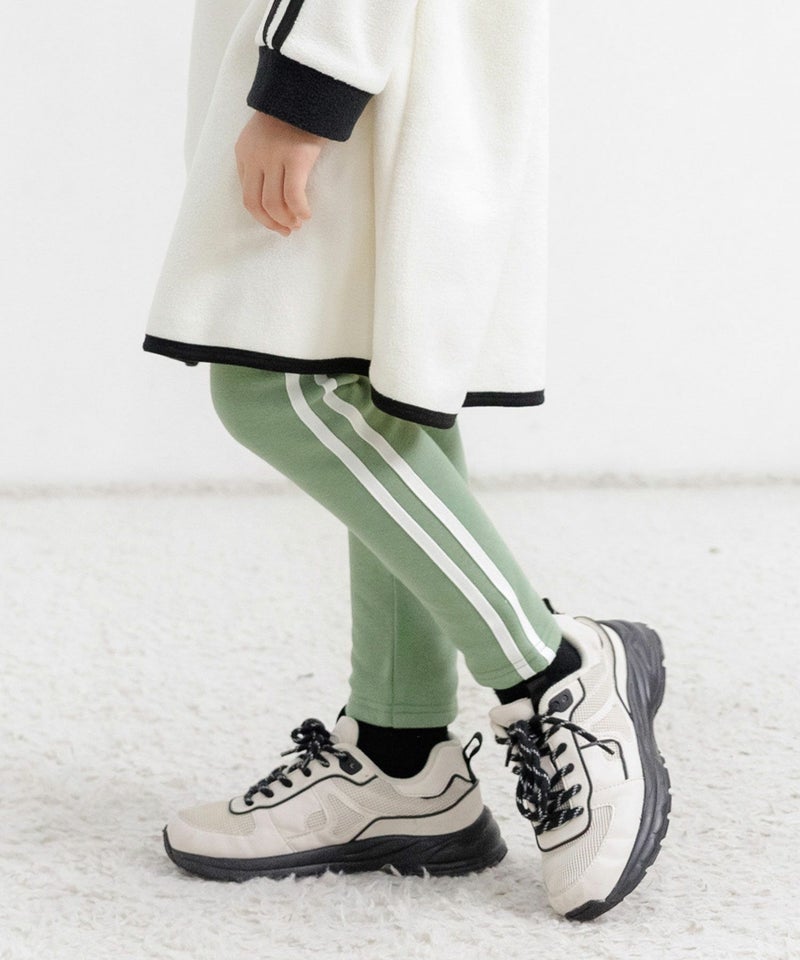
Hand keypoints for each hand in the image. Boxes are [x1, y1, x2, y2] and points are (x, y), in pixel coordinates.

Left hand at [234, 112, 326, 235]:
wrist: (307, 88)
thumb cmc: (292, 114)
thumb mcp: (265, 134)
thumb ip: (263, 158)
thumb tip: (277, 192)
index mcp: (244, 151)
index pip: (246, 192)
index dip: (261, 214)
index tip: (275, 221)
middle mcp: (254, 156)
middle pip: (254, 203)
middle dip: (270, 222)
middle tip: (286, 230)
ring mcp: (273, 158)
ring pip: (272, 204)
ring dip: (286, 220)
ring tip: (298, 224)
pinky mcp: (295, 159)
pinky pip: (293, 197)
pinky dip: (300, 211)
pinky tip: (307, 214)